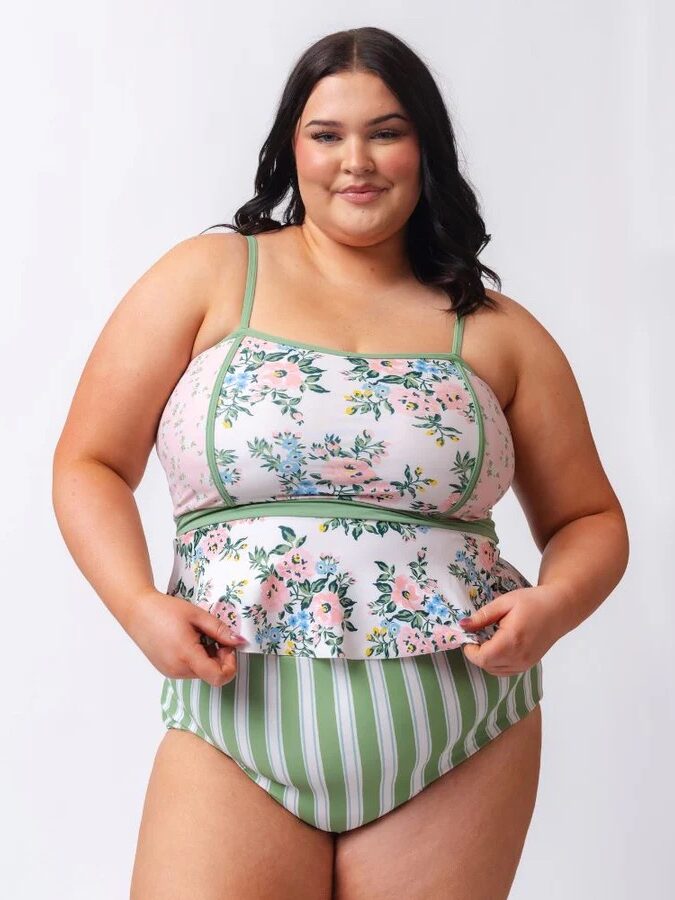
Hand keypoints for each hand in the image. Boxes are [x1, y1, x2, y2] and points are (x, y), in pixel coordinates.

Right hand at [124, 588, 248, 686]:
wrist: (137, 611)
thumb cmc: (165, 610)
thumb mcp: (197, 615)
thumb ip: (220, 630)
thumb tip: (239, 642)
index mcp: (187, 655)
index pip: (218, 677)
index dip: (230, 665)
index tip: (228, 647)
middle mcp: (178, 669)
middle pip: (211, 674)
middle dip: (220, 658)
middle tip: (215, 636)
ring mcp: (171, 672)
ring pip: (201, 672)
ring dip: (208, 658)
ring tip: (199, 636)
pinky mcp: (166, 670)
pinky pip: (189, 670)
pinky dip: (196, 659)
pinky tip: (189, 641)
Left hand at [459, 584, 565, 675]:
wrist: (560, 609)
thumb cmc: (533, 601)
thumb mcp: (505, 602)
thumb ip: (483, 616)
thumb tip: (463, 626)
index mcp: (512, 641)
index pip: (482, 658)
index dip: (470, 650)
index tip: (469, 635)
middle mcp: (519, 657)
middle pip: (487, 666)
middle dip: (476, 653)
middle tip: (477, 635)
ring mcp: (525, 663)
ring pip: (495, 671)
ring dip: (486, 659)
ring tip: (489, 639)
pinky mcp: (529, 665)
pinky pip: (506, 671)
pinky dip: (497, 662)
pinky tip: (499, 646)